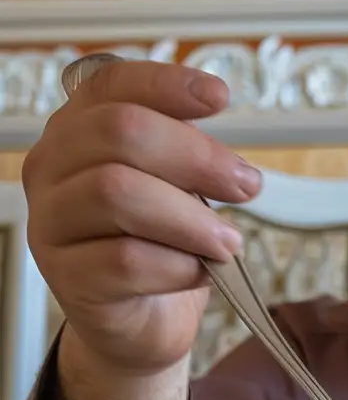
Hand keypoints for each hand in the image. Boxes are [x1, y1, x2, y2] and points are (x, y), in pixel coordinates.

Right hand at [23, 59, 262, 378]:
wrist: (142, 315)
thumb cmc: (161, 234)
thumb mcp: (177, 179)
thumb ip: (187, 150)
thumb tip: (225, 161)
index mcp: (78, 128)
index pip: (110, 84)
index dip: (166, 84)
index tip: (220, 98)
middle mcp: (51, 167)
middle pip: (119, 131)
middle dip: (196, 156)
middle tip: (246, 184)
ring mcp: (49, 223)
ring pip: (117, 192)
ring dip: (190, 218)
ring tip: (228, 241)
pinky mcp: (64, 277)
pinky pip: (125, 259)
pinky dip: (179, 264)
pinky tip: (198, 270)